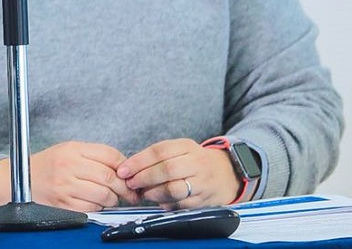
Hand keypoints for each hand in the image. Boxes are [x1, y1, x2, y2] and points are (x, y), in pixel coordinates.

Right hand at [0, 141, 134, 212]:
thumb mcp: (69, 150)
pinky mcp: (64, 203)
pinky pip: (92, 208)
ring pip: (104, 195)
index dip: (125, 166)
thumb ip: (94, 155)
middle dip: (124, 187)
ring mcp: (65, 186)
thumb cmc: (48, 165)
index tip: (128, 174)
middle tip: (128, 191)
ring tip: (110, 197)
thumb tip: (124, 169)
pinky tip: (93, 202)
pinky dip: (98, 208)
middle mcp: (69, 166)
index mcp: (72, 149)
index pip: (110, 154)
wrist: (20, 178)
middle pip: (110, 177)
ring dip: (112, 199)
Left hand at [116, 138, 239, 209]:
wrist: (228, 173)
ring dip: (154, 193)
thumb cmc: (194, 161)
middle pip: (167, 169)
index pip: (159, 151)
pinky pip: (182, 204)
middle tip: (131, 183)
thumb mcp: (179, 150)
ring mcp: (203, 182)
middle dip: (144, 178)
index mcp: (187, 146)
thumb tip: (129, 170)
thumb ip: (156, 157)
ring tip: (144, 193)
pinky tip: (159, 201)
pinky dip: (167, 204)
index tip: (123, 170)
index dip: (138, 162)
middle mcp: (197, 163)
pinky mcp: (206, 200)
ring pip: (175, 189)